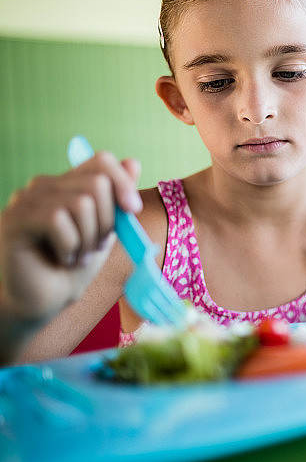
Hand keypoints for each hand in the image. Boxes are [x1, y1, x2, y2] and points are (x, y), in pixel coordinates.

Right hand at [0, 152, 141, 322]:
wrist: (47, 300)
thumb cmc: (75, 265)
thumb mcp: (106, 229)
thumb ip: (116, 198)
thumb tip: (132, 162)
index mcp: (66, 183)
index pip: (102, 160)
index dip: (124, 182)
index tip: (134, 210)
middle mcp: (43, 185)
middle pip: (97, 183)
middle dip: (107, 221)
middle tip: (95, 246)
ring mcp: (25, 200)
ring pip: (81, 203)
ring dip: (89, 238)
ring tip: (78, 256)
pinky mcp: (14, 220)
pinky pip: (57, 220)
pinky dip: (69, 245)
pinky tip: (62, 259)